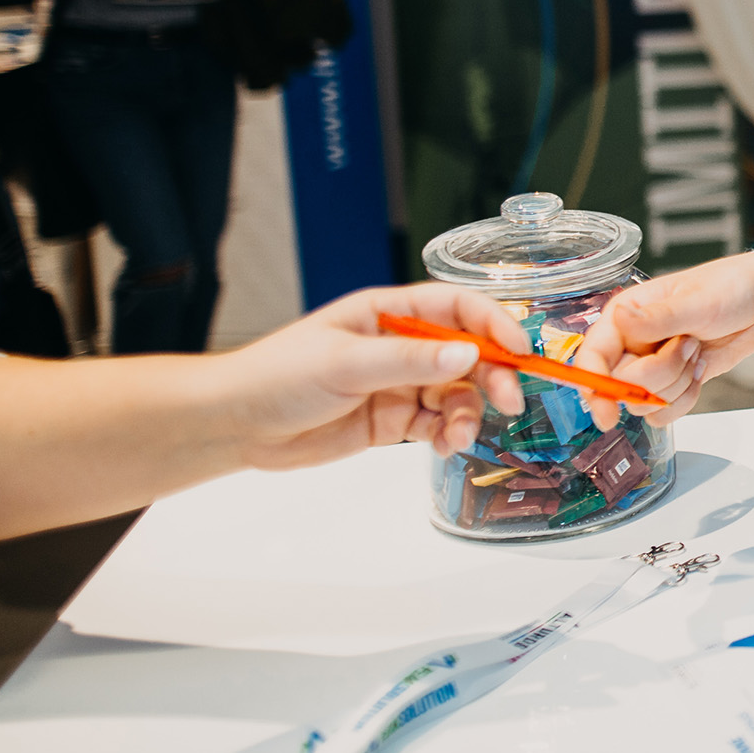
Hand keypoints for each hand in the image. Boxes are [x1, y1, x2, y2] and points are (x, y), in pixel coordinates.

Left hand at [213, 282, 531, 471]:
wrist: (235, 424)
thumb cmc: (276, 374)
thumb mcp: (345, 362)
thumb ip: (410, 360)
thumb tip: (469, 355)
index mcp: (390, 313)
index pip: (457, 308)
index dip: (493, 323)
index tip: (518, 349)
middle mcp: (401, 345)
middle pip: (468, 353)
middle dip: (492, 376)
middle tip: (509, 401)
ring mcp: (398, 383)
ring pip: (457, 393)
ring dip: (469, 413)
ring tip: (460, 436)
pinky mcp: (391, 420)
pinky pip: (437, 423)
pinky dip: (449, 434)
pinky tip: (446, 445)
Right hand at [577, 251, 753, 427]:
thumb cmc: (729, 287)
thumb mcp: (696, 300)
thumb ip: (656, 318)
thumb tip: (620, 318)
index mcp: (626, 315)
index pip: (593, 356)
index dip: (593, 385)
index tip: (607, 412)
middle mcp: (632, 343)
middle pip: (622, 386)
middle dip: (661, 375)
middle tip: (689, 345)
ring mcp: (651, 365)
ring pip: (644, 402)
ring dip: (677, 385)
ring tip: (697, 350)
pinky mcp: (671, 383)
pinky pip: (664, 412)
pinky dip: (686, 399)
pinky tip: (700, 370)